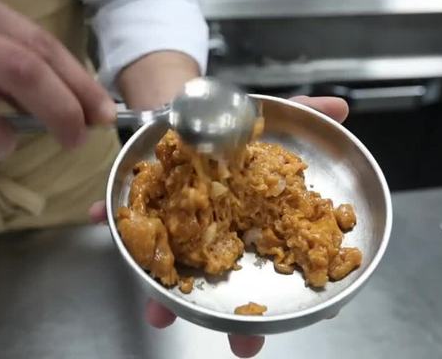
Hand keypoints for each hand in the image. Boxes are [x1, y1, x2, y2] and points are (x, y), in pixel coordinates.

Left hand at [89, 95, 348, 357]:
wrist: (189, 106)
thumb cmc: (235, 124)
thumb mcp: (274, 114)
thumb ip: (308, 111)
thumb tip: (340, 107)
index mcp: (250, 224)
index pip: (264, 281)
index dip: (264, 313)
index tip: (260, 339)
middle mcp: (216, 236)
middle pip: (221, 293)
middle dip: (223, 323)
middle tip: (236, 347)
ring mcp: (180, 229)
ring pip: (172, 275)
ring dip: (160, 296)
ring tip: (156, 312)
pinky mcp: (147, 208)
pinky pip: (126, 218)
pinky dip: (111, 218)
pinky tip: (102, 217)